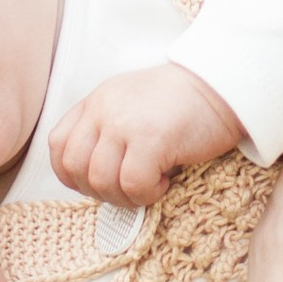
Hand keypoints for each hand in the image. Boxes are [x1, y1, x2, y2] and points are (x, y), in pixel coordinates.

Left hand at [50, 62, 242, 206]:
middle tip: (129, 188)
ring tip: (151, 184)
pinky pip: (133, 185)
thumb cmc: (183, 103)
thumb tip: (94, 179)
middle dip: (98, 190)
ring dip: (125, 196)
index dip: (71, 174)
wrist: (224, 85)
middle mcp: (104, 109)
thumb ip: (107, 129)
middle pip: (75, 167)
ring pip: (101, 181)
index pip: (58, 145)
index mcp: (97, 100)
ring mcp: (125, 123)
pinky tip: (166, 180)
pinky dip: (147, 193)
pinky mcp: (151, 138)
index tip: (97, 182)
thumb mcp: (132, 103)